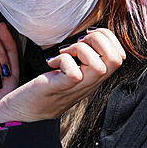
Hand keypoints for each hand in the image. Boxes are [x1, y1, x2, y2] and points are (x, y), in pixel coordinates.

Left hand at [0, 28, 124, 122]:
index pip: (120, 56)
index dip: (108, 37)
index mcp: (94, 76)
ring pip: (99, 66)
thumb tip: (89, 34)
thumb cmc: (47, 88)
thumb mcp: (72, 70)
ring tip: (66, 51)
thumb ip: (84, 58)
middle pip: (116, 59)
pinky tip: (53, 62)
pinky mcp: (60, 88)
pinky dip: (63, 59)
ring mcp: (76, 87)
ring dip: (81, 49)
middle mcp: (90, 83)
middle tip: (80, 41)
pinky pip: (73, 73)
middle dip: (99, 39)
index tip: (88, 35)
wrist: (26, 113)